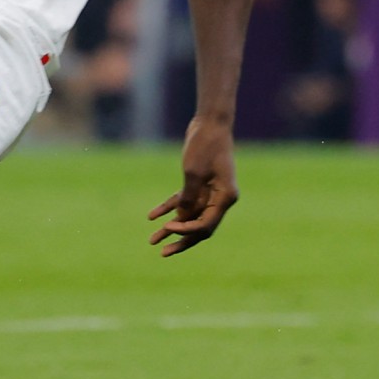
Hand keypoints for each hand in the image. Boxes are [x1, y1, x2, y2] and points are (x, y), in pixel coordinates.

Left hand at [148, 116, 238, 255]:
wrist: (209, 124)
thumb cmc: (204, 145)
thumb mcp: (193, 172)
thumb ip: (189, 197)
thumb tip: (181, 219)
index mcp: (226, 198)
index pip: (206, 224)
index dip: (187, 230)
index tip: (168, 228)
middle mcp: (221, 198)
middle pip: (200, 227)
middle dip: (181, 241)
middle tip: (163, 253)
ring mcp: (211, 192)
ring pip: (189, 216)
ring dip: (171, 227)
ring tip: (152, 240)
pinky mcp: (200, 184)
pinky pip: (183, 201)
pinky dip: (168, 208)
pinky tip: (151, 216)